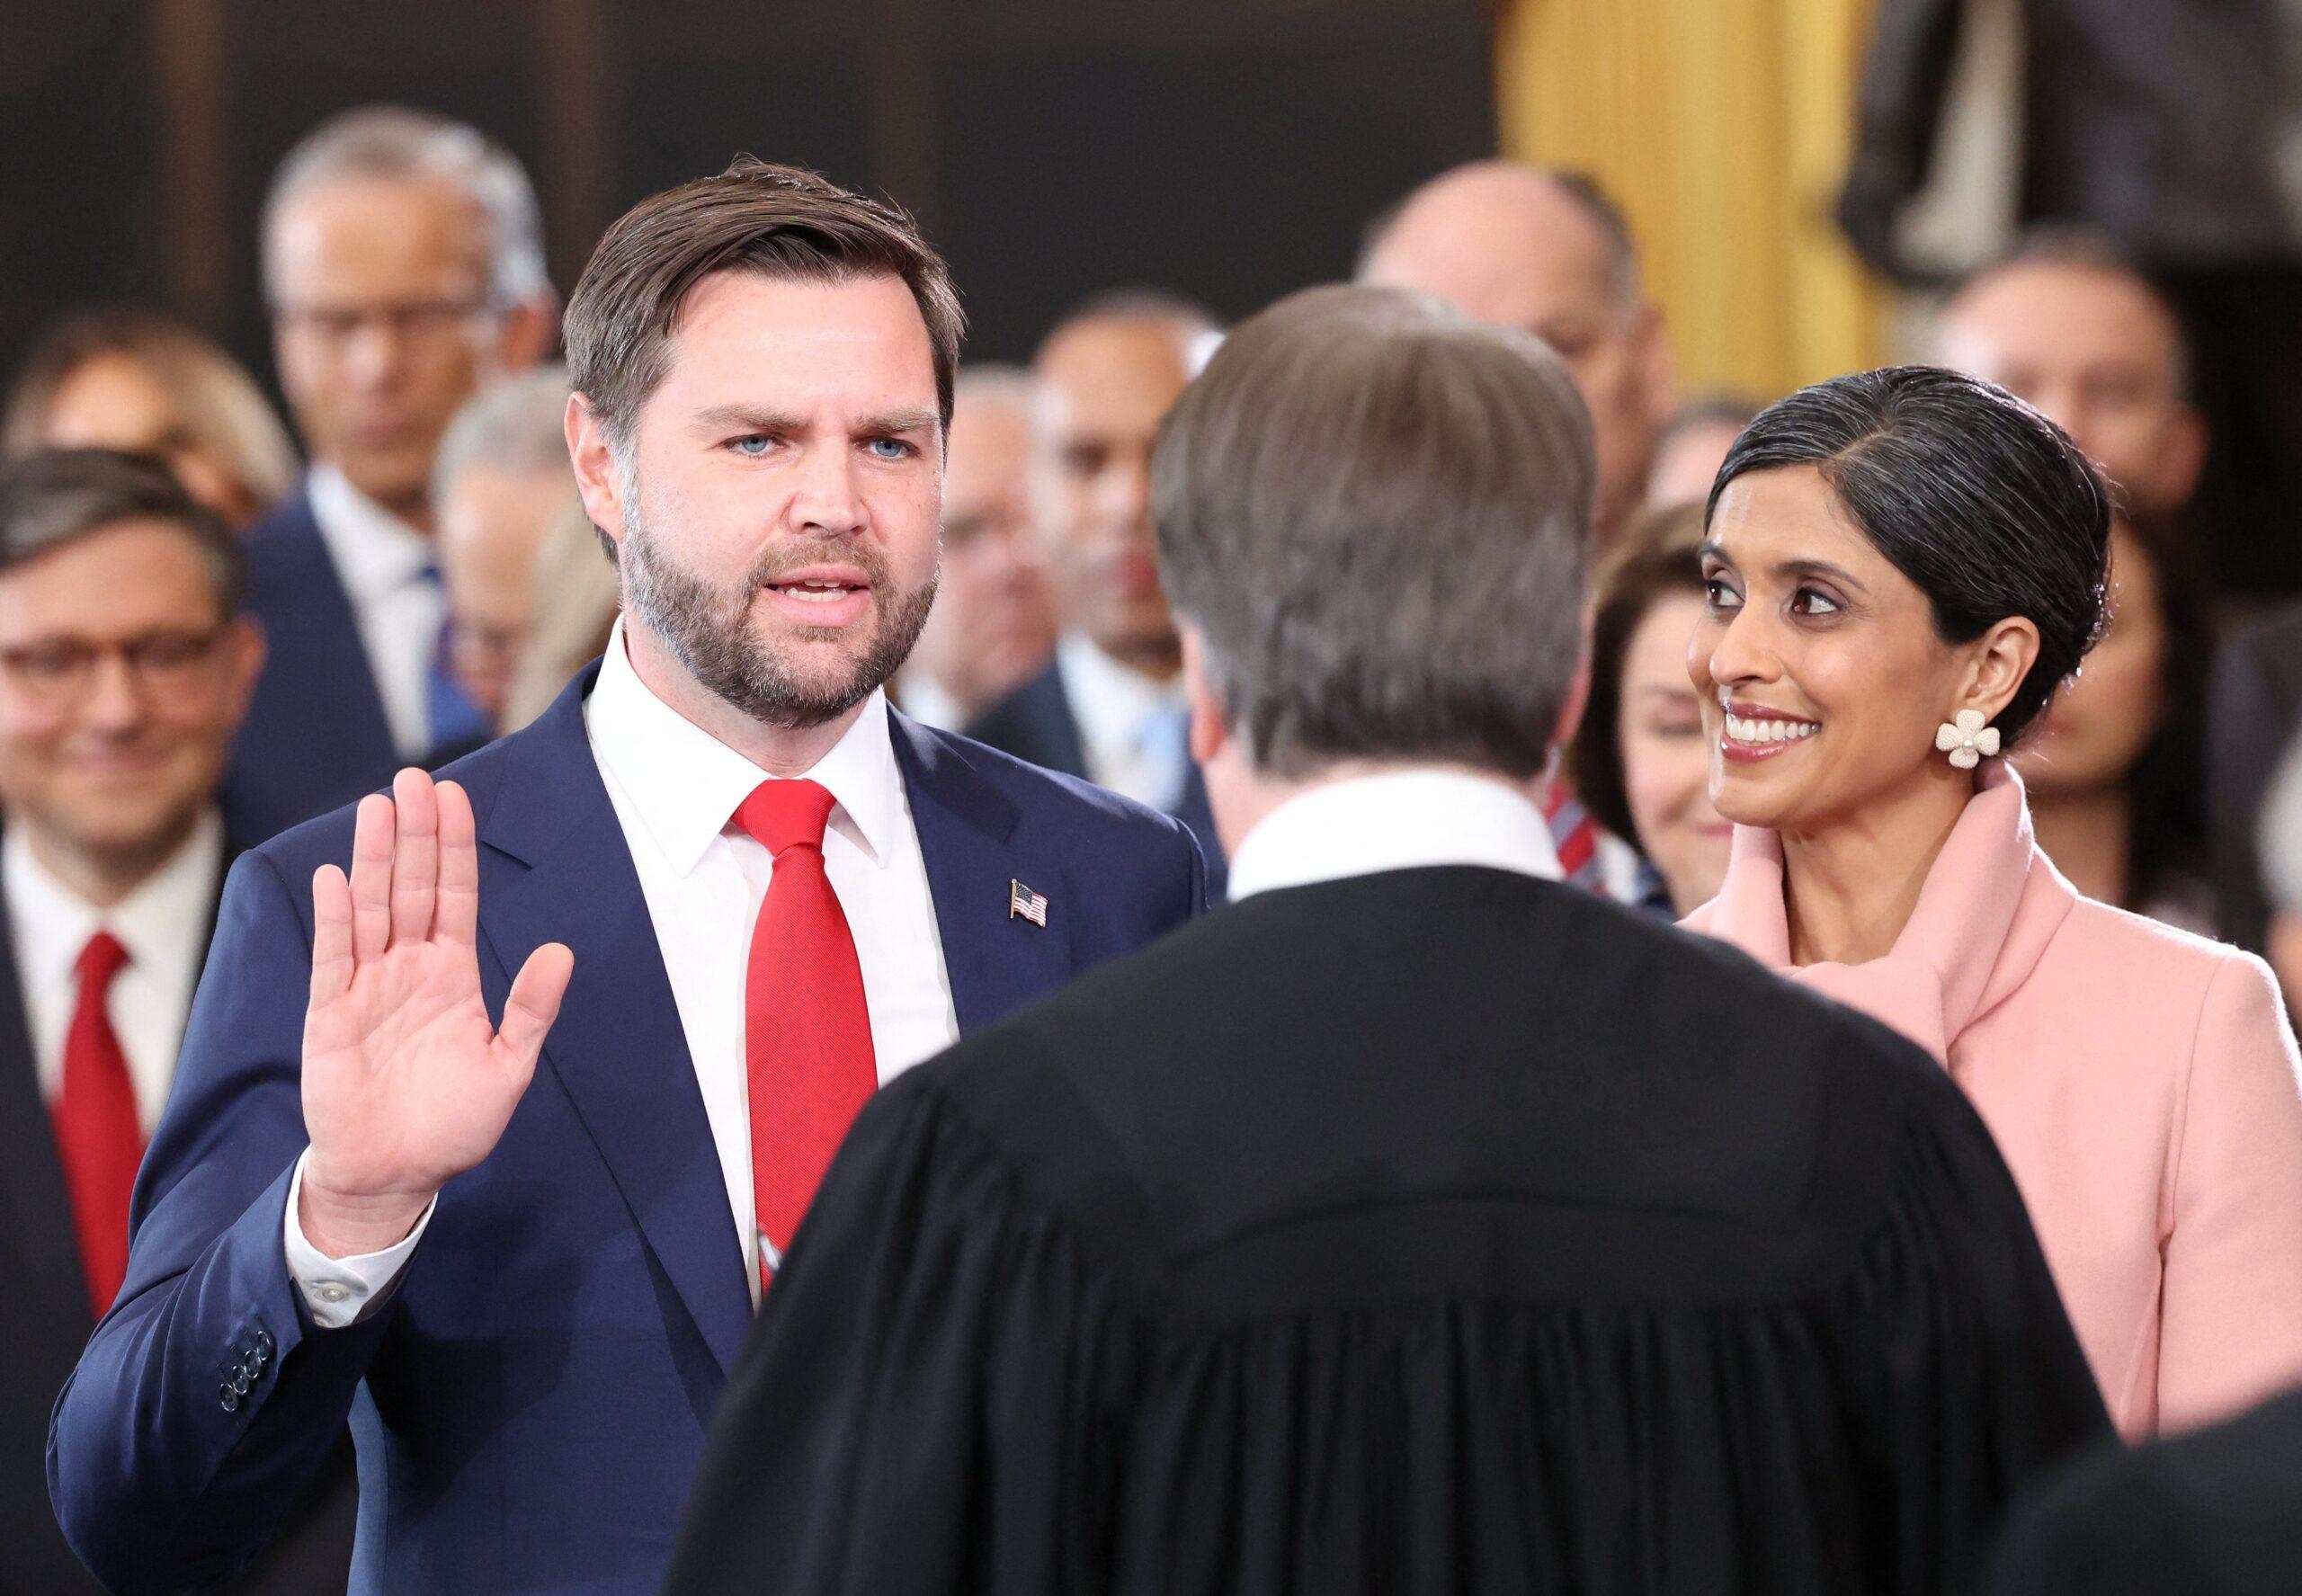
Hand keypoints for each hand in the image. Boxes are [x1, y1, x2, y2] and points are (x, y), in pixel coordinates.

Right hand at [298, 770, 572, 1258]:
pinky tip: (337, 876)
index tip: (454, 796)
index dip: (454, 847)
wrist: (396, 1175)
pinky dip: (337, 918)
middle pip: (413, 888)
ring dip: (376, 859)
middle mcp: (408, 969)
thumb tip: (560, 951)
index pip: (454, 896)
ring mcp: (367, 987)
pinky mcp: (331, 1015)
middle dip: (416, 834)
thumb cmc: (452, 1124)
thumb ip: (531, 1009)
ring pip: (373, 909)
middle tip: (413, 777)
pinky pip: (334, 958)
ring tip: (379, 806)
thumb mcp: (508, 1066)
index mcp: (452, 974)